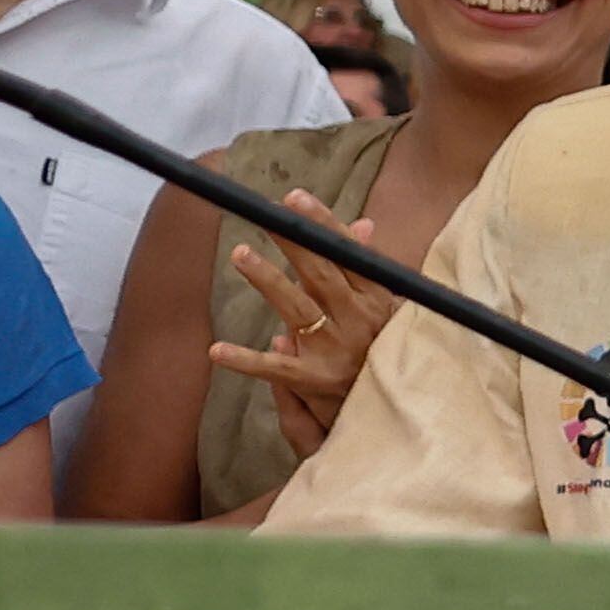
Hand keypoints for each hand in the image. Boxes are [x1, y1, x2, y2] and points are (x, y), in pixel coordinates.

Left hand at [208, 196, 394, 454]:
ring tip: (241, 255)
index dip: (322, 225)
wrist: (393, 410)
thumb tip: (363, 224)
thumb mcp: (387, 307)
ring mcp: (335, 351)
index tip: (295, 199)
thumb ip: (368, 268)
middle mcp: (358, 321)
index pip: (349, 254)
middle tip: (263, 218)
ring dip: (268, 280)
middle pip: (321, 274)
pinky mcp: (314, 382)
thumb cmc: (384, 350)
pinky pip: (275, 369)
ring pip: (297, 309)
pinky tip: (216, 350)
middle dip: (292, 243)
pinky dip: (245, 360)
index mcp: (377, 300)